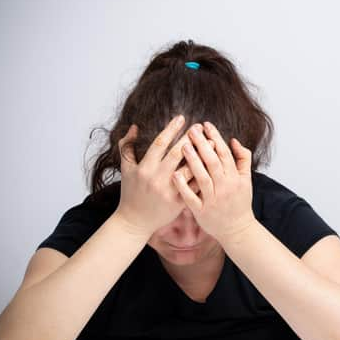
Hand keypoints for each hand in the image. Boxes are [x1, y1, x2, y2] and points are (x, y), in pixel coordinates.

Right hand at [113, 115, 215, 235]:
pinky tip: (214, 165)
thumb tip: (135, 126)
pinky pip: (194, 187)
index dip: (171, 129)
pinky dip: (204, 175)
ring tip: (213, 143)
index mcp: (144, 168)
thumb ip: (127, 146)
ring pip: (189, 170)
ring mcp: (169, 191)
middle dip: (189, 138)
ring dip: (202, 155)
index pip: (159, 143)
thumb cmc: (130, 192)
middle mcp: (157, 179)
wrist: (134, 221)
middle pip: (177, 154)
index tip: (182, 118)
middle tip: (200, 127)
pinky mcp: (178, 203)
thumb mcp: (125, 169)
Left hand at [173, 121, 256, 241]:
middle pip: (213, 162)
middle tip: (191, 130)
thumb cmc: (240, 202)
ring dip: (192, 161)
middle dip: (202, 144)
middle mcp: (225, 187)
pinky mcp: (202, 211)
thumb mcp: (246, 180)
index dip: (215, 138)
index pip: (224, 153)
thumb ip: (243, 159)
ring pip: (202, 177)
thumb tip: (234, 141)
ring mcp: (213, 200)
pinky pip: (190, 197)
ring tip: (182, 146)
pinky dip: (183, 186)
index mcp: (235, 178)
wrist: (237, 229)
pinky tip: (174, 174)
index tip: (206, 125)